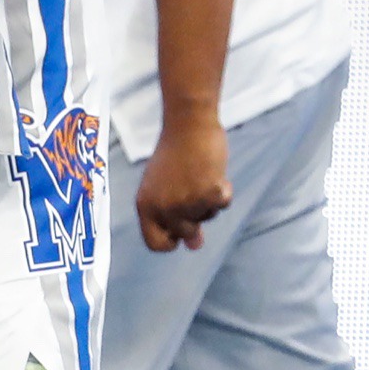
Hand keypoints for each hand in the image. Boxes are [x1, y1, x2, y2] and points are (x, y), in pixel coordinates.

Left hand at [135, 112, 231, 252]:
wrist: (188, 123)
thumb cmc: (175, 152)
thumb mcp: (165, 187)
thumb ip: (174, 217)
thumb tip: (194, 246)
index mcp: (145, 205)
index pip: (155, 243)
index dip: (170, 239)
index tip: (180, 226)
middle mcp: (163, 208)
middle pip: (186, 233)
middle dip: (195, 214)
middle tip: (190, 185)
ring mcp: (186, 203)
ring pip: (208, 217)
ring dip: (208, 199)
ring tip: (199, 173)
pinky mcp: (208, 193)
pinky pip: (223, 204)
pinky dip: (223, 190)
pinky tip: (213, 171)